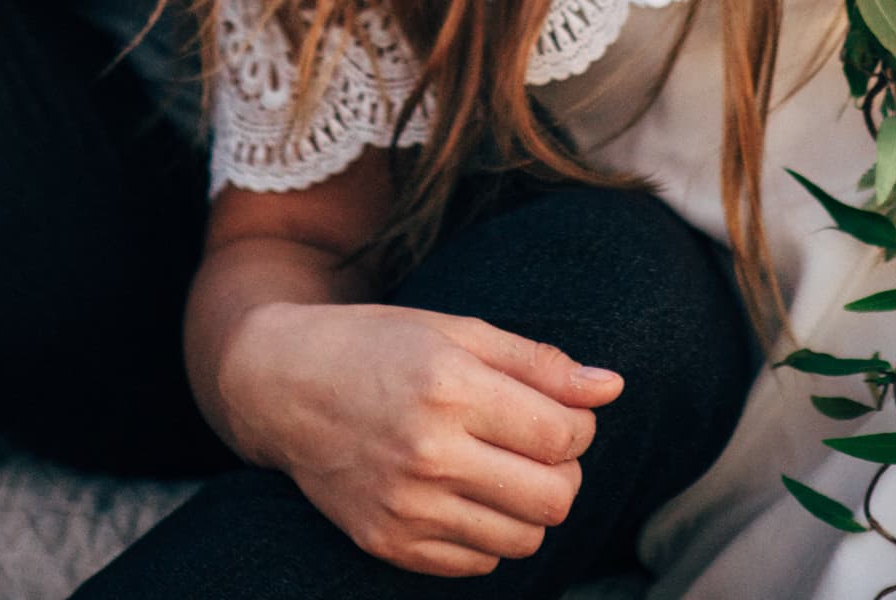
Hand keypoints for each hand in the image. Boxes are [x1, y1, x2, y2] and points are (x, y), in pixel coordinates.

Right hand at [221, 301, 623, 578]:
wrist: (284, 384)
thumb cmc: (378, 346)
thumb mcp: (456, 329)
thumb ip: (538, 361)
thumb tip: (612, 387)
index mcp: (450, 387)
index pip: (563, 436)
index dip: (579, 426)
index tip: (559, 413)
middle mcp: (428, 452)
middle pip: (554, 498)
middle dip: (563, 472)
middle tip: (536, 445)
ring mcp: (406, 506)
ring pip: (523, 541)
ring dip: (529, 508)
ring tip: (502, 470)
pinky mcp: (388, 544)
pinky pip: (478, 566)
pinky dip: (487, 535)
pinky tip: (464, 493)